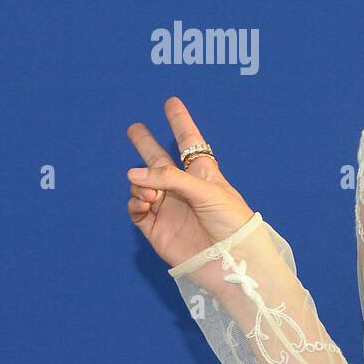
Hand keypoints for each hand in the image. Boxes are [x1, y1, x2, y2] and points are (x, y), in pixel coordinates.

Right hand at [126, 96, 255, 269]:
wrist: (230, 261)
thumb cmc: (231, 222)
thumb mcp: (207, 191)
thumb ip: (170, 178)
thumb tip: (132, 175)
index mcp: (204, 175)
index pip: (190, 143)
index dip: (181, 122)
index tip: (172, 102)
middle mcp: (184, 189)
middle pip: (159, 161)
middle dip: (146, 144)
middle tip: (134, 128)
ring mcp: (169, 208)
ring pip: (143, 185)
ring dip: (140, 184)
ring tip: (150, 194)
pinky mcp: (156, 228)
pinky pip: (137, 209)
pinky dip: (135, 203)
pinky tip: (144, 203)